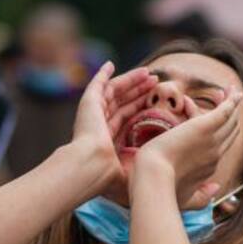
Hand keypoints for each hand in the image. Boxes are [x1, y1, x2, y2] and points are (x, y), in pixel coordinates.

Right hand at [69, 62, 157, 196]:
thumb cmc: (108, 172)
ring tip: (147, 72)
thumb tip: (151, 177)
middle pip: (121, 100)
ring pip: (114, 90)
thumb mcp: (128, 169)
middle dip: (137, 89)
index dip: (138, 105)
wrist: (91, 164)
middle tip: (154, 80)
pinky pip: (96, 84)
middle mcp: (97, 123)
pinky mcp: (88, 103)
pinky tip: (109, 65)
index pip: (124, 116)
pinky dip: (102, 74)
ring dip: (129, 80)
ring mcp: (92, 112)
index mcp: (105, 137)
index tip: (152, 98)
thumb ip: (136, 169)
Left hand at [132, 88, 242, 207]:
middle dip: (230, 115)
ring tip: (230, 90)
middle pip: (229, 131)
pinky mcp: (204, 127)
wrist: (152, 179)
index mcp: (208, 168)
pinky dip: (231, 100)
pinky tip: (233, 90)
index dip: (218, 131)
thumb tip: (217, 188)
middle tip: (224, 98)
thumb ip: (202, 197)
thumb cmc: (161, 191)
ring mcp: (212, 140)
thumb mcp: (184, 199)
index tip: (205, 117)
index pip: (219, 146)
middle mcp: (215, 154)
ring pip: (229, 119)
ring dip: (232, 104)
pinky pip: (225, 110)